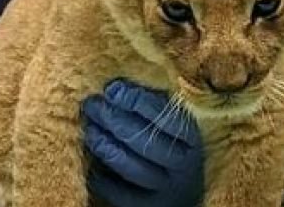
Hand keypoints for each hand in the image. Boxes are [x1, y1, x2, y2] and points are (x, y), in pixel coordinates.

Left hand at [82, 81, 207, 206]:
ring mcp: (168, 190)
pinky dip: (103, 179)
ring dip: (105, 145)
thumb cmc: (173, 148)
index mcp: (193, 139)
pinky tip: (93, 164)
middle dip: (113, 119)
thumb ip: (154, 110)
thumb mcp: (175, 129)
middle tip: (92, 104)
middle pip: (144, 140)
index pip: (166, 116)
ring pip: (131, 167)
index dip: (136, 100)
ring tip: (90, 129)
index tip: (112, 89)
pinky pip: (120, 194)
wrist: (184, 194)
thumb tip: (115, 89)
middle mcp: (184, 166)